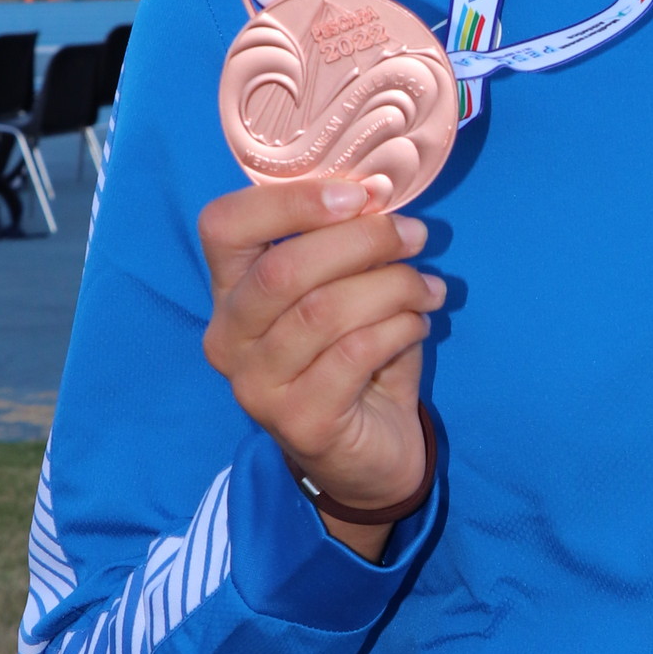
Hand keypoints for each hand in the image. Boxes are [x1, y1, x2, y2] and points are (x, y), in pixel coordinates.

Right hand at [199, 176, 442, 546]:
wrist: (366, 458)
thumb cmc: (353, 360)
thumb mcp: (341, 293)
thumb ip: (344, 248)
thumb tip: (380, 196)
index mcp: (229, 292)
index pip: (223, 226)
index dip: (289, 201)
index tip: (359, 195)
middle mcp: (227, 338)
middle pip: (282, 269)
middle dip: (362, 241)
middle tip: (415, 236)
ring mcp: (255, 386)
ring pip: (323, 311)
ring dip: (391, 287)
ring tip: (429, 287)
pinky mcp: (298, 421)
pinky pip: (354, 353)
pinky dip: (399, 328)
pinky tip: (419, 325)